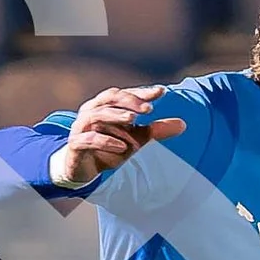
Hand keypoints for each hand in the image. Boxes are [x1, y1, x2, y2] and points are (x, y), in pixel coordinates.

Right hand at [51, 85, 184, 186]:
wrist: (80, 167)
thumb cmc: (108, 147)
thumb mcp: (136, 139)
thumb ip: (156, 130)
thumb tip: (184, 124)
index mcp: (105, 106)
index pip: (124, 94)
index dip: (141, 92)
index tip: (161, 92)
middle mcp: (91, 112)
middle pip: (109, 98)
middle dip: (129, 101)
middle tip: (149, 109)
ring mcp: (81, 128)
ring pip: (96, 115)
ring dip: (116, 116)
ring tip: (133, 120)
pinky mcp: (76, 145)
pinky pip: (88, 139)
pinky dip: (105, 141)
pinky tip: (121, 146)